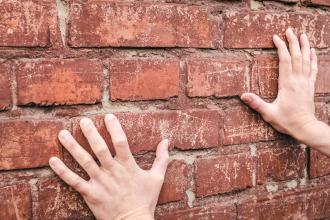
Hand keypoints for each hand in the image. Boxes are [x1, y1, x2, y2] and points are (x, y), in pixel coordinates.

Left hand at [49, 114, 169, 219]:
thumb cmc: (145, 199)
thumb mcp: (157, 178)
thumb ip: (162, 158)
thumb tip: (167, 140)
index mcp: (128, 166)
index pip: (121, 142)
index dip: (114, 128)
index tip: (108, 117)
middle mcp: (112, 172)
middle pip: (99, 149)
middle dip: (90, 133)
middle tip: (82, 120)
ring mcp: (100, 183)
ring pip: (84, 161)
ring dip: (72, 147)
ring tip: (62, 134)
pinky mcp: (90, 194)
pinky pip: (74, 181)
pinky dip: (62, 171)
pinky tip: (52, 160)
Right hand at [241, 28, 317, 139]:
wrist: (305, 127)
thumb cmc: (286, 121)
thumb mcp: (268, 113)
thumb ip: (256, 103)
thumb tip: (243, 95)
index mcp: (287, 84)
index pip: (285, 60)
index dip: (281, 47)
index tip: (276, 37)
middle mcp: (298, 80)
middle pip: (296, 56)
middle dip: (292, 42)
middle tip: (289, 30)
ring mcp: (306, 82)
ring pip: (306, 60)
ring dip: (304, 46)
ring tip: (302, 35)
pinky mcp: (310, 86)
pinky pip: (313, 69)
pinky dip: (313, 58)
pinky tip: (312, 51)